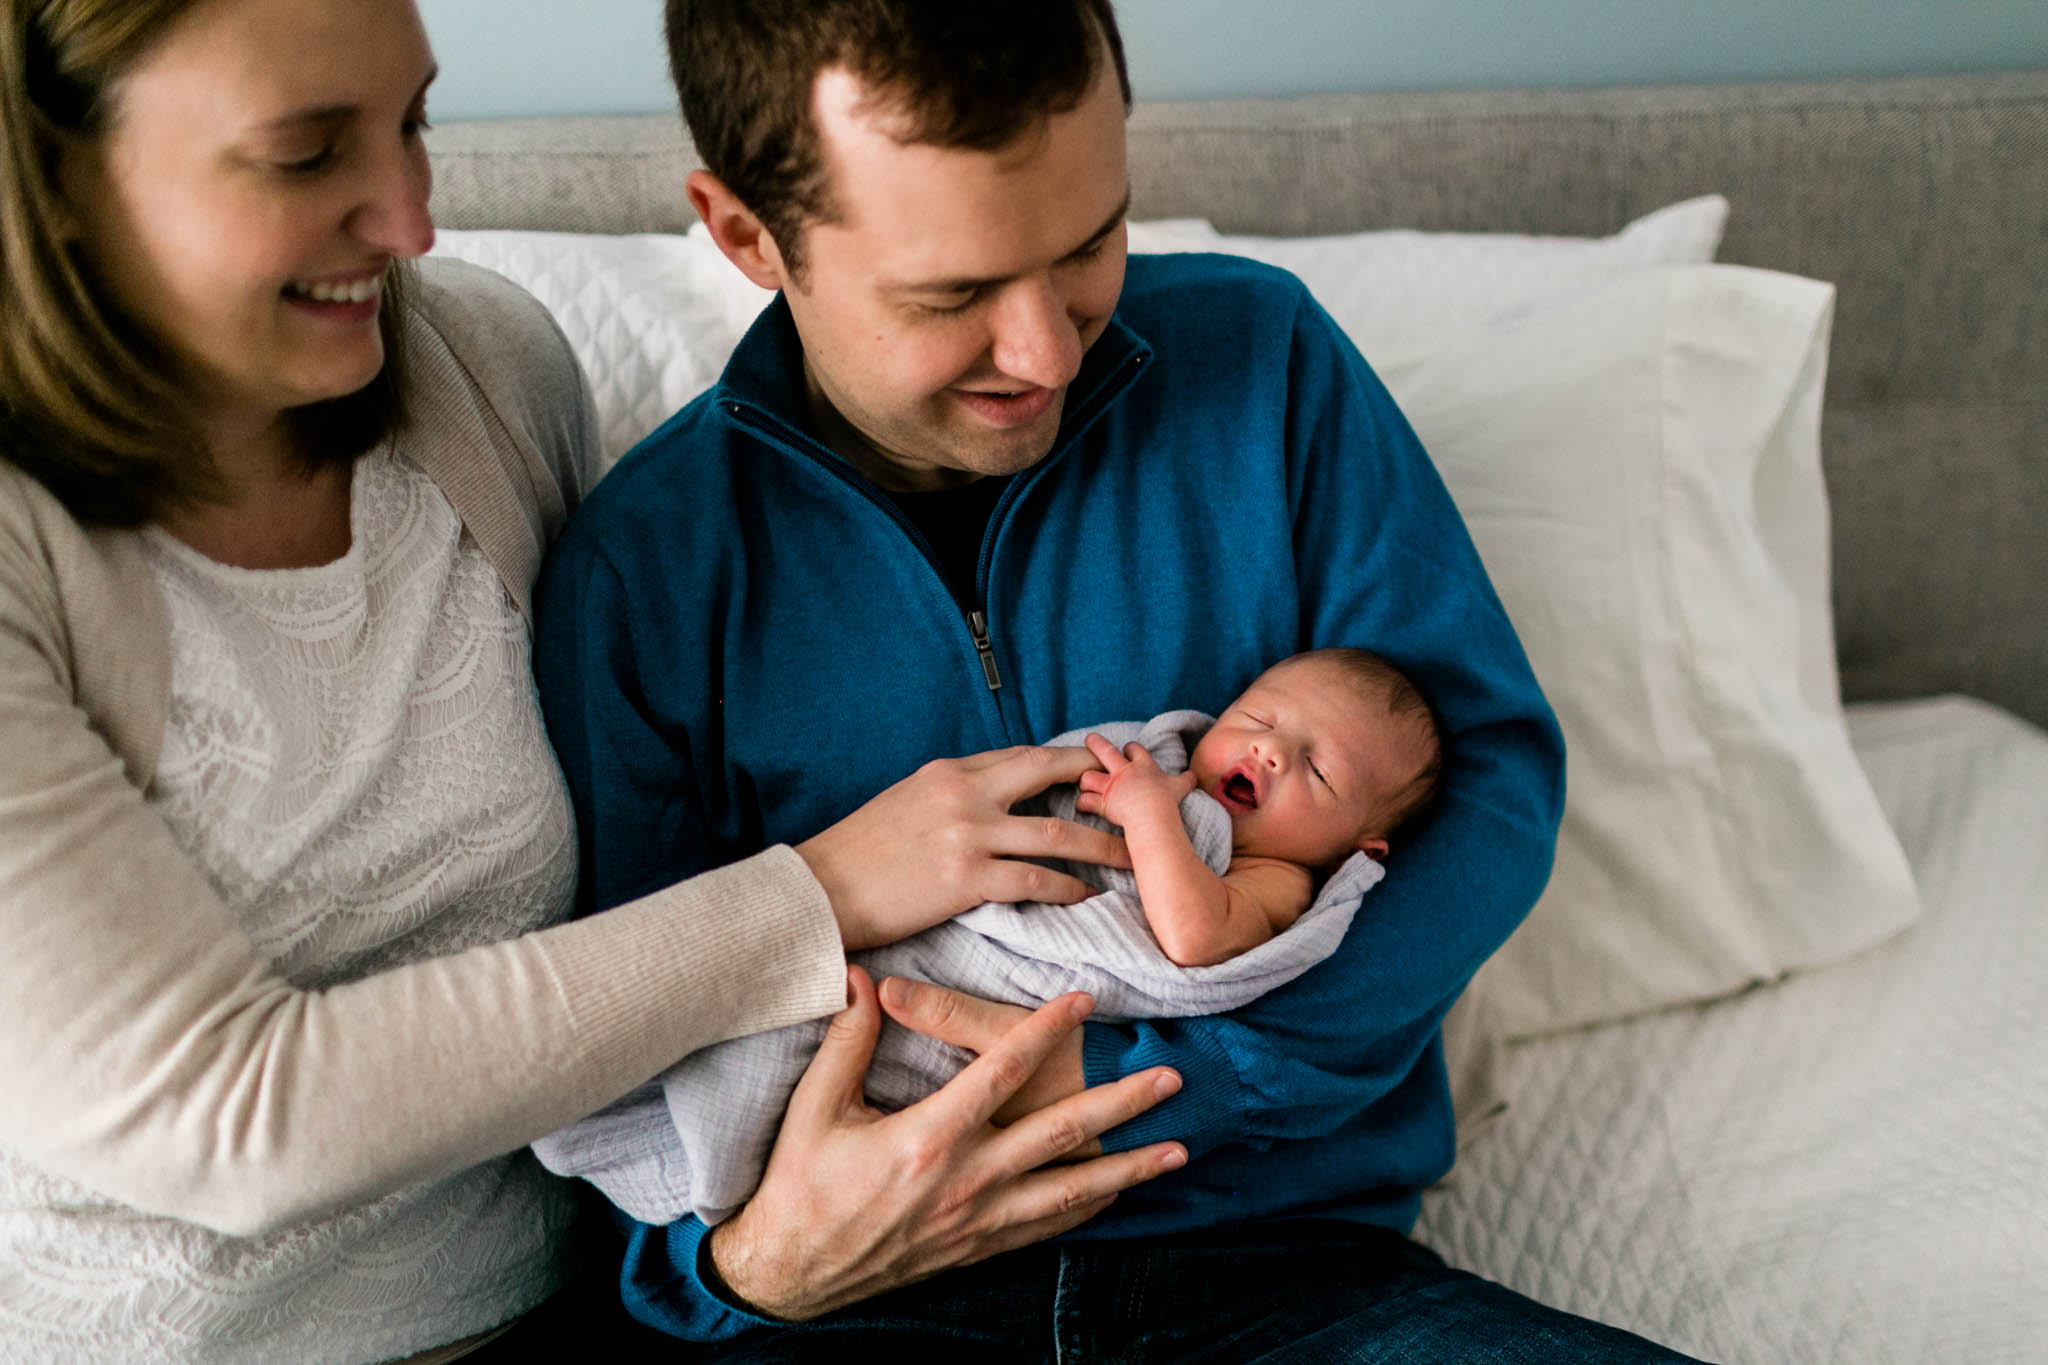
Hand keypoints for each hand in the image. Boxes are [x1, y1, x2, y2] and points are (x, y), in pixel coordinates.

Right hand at [706, 968, 1185, 1321]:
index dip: (1046, 1031)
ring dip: (1129, 1168)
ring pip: (1071, 1190)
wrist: (791, 1272)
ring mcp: (978, 1220)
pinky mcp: (978, 1247)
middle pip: (1061, 1133)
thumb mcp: (816, 1107)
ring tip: (1178, 1149)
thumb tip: (864, 976)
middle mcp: (966, 1181)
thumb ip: (849, 1039)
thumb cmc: (801, 1184)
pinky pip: (1048, 1228)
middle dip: (1122, 1104)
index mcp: (928, 1138)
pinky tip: (1120, 1196)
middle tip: (1172, 1077)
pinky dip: (1090, 1210)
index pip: (1001, 1071)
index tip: (1085, 1000)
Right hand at [796, 745, 1128, 950]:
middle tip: (1136, 797)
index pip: (1021, 756)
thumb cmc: (859, 853)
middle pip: (1049, 775)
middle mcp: (964, 793)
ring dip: (1103, 846)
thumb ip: (952, 795)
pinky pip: (1036, 882)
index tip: (1097, 771)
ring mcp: (968, 834)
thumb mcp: (905, 802)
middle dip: (1098, 784)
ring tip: (1135, 858)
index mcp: (949, 771)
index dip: (1066, 762)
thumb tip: (993, 800)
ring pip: (1056, 835)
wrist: (819, 890)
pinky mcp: (966, 879)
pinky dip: (1069, 890)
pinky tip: (1089, 899)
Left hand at [1075, 734, 1195, 830]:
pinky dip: (1083, 803)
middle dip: (1096, 743)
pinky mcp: (1103, 802)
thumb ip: (1187, 779)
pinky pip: (1086, 800)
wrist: (1153, 816)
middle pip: (1105, 751)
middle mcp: (1124, 772)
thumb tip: (1195, 776)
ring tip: (1085, 782)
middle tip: (1090, 738)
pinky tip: (1082, 805)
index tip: (1128, 750)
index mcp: (1143, 766)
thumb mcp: (1181, 787)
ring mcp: (1111, 787)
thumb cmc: (1168, 801)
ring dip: (1086, 779)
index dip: (1130, 748)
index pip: (1134, 748)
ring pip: (1089, 776)